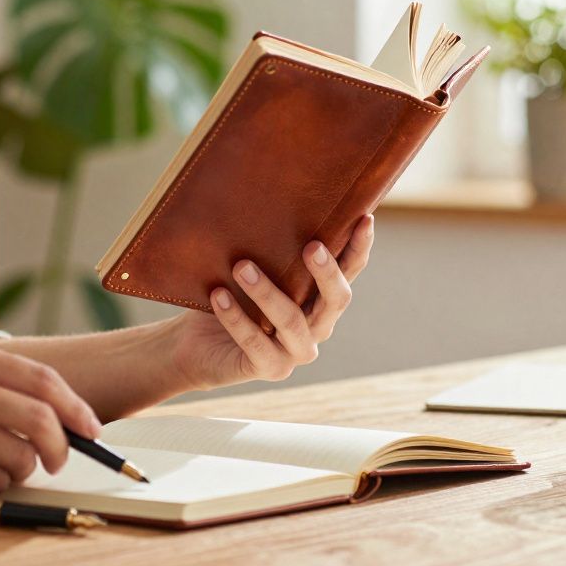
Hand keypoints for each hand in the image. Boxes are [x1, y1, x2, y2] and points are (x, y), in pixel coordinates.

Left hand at [169, 214, 375, 389]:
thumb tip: (264, 196)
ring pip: (291, 321)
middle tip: (310, 246)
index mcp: (321, 298)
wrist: (199, 344)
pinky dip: (236, 317)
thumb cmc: (230, 295)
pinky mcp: (270, 369)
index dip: (359, 248)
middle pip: (336, 300)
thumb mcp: (252, 267)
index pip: (350, 271)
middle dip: (326, 272)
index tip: (365, 218)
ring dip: (267, 292)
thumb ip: (268, 247)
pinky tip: (219, 295)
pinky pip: (255, 342)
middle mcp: (318, 326)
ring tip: (242, 266)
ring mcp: (296, 351)